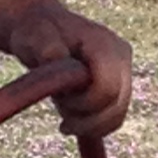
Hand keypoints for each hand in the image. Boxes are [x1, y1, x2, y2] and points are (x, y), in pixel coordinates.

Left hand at [7, 2, 132, 137]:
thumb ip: (46, 48)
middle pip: (115, 107)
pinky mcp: (120, 85)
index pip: (107, 90)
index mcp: (105, 44)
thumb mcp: (34, 36)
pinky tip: (75, 126)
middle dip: (86, 120)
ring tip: (64, 114)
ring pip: (116, 116)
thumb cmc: (35, 32)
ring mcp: (124, 71)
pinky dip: (95, 127)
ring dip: (88, 125)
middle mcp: (121, 56)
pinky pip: (114, 117)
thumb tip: (56, 58)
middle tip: (60, 112)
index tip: (59, 99)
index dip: (83, 104)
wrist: (42, 30)